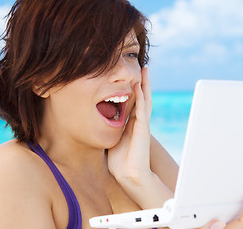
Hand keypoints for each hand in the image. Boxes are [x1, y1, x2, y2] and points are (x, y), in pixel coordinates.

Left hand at [107, 67, 151, 181]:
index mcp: (131, 125)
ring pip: (145, 100)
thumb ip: (110, 132)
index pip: (134, 103)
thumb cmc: (120, 162)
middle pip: (142, 98)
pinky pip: (142, 109)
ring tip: (145, 71)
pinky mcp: (143, 129)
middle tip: (142, 68)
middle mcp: (138, 122)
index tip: (130, 79)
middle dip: (142, 83)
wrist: (129, 175)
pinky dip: (142, 97)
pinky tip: (140, 86)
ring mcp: (142, 124)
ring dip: (145, 85)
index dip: (133, 91)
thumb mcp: (113, 141)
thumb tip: (96, 125)